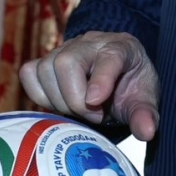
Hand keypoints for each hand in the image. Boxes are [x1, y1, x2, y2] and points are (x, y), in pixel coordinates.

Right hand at [19, 31, 160, 140]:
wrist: (116, 76)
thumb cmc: (130, 86)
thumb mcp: (144, 101)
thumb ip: (145, 115)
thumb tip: (146, 132)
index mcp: (120, 48)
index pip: (108, 57)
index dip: (100, 79)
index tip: (96, 102)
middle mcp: (90, 43)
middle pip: (67, 62)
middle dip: (74, 98)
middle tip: (93, 116)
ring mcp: (64, 49)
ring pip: (45, 69)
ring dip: (58, 99)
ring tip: (79, 111)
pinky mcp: (45, 60)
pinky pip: (29, 74)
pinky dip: (39, 95)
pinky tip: (59, 104)